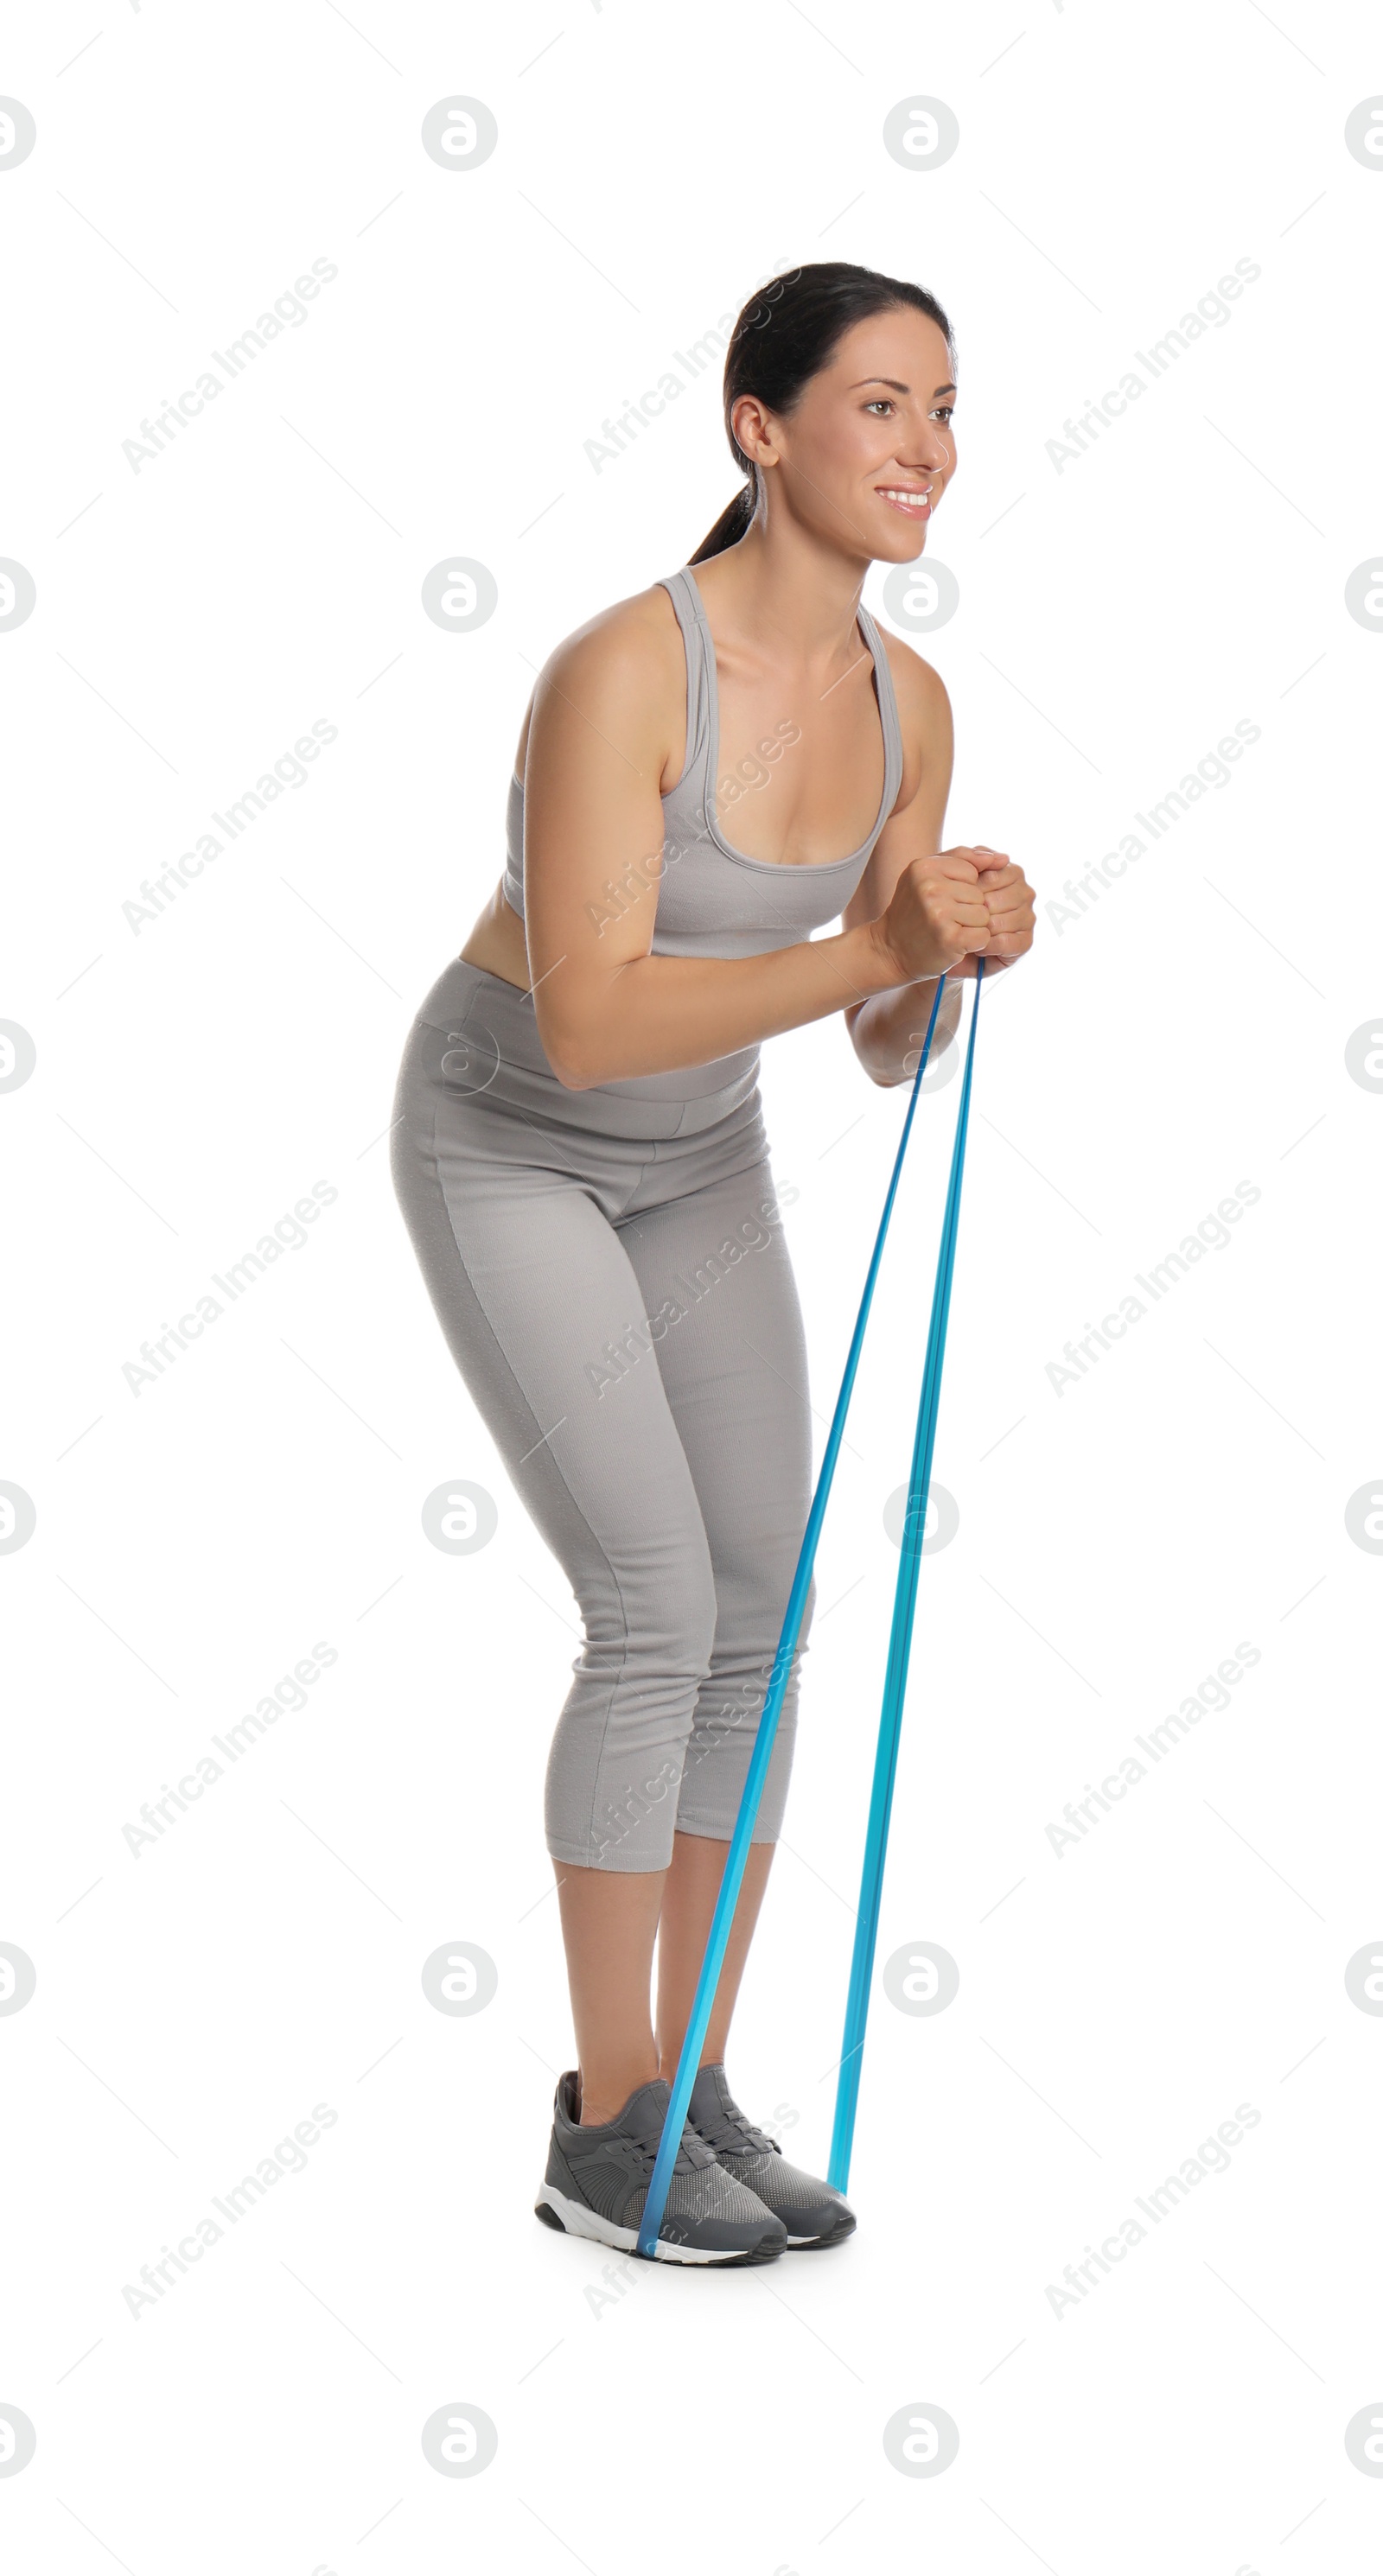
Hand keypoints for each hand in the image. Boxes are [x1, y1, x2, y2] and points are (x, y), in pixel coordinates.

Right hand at [872, 847, 991, 985]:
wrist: (892, 951)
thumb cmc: (915, 910)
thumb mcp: (929, 875)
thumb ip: (965, 858)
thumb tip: (1004, 858)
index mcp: (925, 866)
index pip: (972, 871)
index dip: (964, 888)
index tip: (943, 899)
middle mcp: (930, 887)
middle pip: (980, 894)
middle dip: (968, 908)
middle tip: (943, 919)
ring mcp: (939, 914)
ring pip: (983, 915)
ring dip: (971, 927)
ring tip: (948, 930)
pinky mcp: (949, 938)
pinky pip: (983, 936)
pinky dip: (974, 943)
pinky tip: (955, 944)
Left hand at [942, 845, 1035, 981]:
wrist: (947, 940)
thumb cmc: (952, 905)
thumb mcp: (953, 875)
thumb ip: (971, 857)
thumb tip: (1003, 857)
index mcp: (1012, 872)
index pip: (994, 876)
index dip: (972, 889)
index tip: (956, 898)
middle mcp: (1024, 893)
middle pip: (998, 900)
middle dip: (975, 911)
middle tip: (959, 919)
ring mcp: (1028, 917)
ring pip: (1002, 922)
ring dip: (979, 930)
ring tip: (966, 932)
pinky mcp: (1025, 941)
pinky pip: (1007, 942)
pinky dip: (988, 946)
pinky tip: (976, 946)